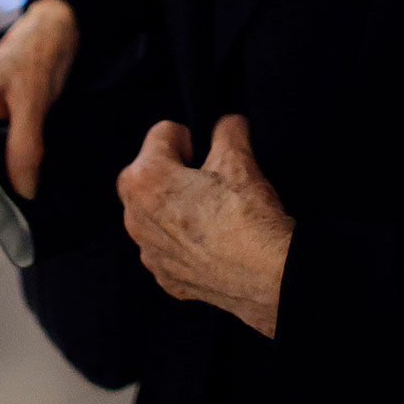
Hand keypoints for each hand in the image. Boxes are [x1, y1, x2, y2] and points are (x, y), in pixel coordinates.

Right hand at [0, 0, 78, 211]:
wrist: (53, 27)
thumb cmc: (37, 55)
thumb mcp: (34, 103)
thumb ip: (24, 149)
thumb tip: (23, 193)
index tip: (21, 203)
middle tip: (33, 192)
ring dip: (6, 182)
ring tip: (35, 178)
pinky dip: (9, 169)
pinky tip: (32, 166)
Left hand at [118, 114, 294, 338]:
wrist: (267, 276)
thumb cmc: (247, 216)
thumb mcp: (239, 159)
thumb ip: (227, 130)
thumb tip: (228, 124)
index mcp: (144, 180)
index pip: (162, 134)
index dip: (191, 136)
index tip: (207, 150)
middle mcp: (135, 218)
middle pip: (149, 174)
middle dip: (175, 170)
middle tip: (210, 178)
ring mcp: (149, 253)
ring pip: (156, 214)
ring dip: (177, 207)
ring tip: (215, 210)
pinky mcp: (166, 278)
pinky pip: (169, 247)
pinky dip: (186, 240)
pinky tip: (215, 240)